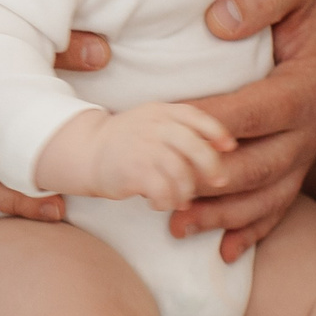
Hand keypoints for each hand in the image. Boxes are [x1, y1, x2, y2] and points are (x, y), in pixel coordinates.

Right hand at [35, 103, 236, 212]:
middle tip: (217, 181)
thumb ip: (179, 128)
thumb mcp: (151, 123)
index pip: (196, 117)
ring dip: (186, 191)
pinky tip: (161, 203)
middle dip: (211, 166)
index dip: (217, 132)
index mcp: (160, 112)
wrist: (86, 152)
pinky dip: (167, 202)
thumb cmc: (126, 143)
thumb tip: (219, 146)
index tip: (229, 147)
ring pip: (181, 173)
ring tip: (180, 199)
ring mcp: (143, 148)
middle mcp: (153, 127)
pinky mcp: (134, 171)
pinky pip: (164, 191)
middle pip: (195, 146)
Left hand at [166, 0, 315, 258]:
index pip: (254, 112)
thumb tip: (219, 22)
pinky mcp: (302, 157)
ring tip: (176, 228)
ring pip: (268, 194)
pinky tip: (222, 250)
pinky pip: (280, 202)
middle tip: (159, 195)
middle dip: (209, 185)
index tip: (164, 133)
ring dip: (223, 215)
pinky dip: (253, 228)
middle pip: (260, 166)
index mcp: (312, 84)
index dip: (208, 126)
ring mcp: (311, 146)